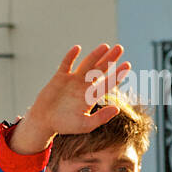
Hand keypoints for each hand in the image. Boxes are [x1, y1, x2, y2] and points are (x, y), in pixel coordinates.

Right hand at [11, 44, 131, 153]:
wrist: (44, 121)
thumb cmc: (65, 125)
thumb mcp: (84, 125)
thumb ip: (100, 118)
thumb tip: (117, 109)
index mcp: (92, 96)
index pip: (108, 83)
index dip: (117, 74)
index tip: (127, 65)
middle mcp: (84, 85)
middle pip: (100, 69)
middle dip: (109, 59)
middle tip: (119, 48)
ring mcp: (73, 80)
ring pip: (86, 64)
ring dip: (95, 55)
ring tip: (105, 46)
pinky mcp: (60, 77)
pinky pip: (66, 64)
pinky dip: (71, 57)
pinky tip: (77, 48)